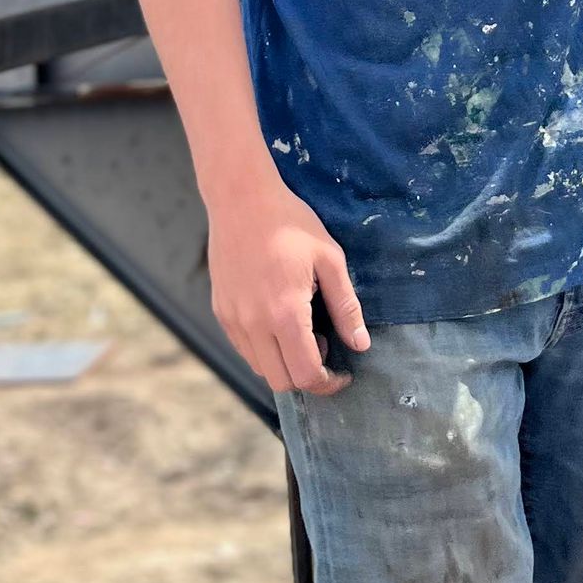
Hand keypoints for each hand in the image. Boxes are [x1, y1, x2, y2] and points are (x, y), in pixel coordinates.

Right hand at [204, 167, 370, 395]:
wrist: (242, 198)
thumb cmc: (291, 223)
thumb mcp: (330, 259)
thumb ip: (346, 306)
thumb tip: (361, 344)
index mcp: (285, 313)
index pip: (305, 375)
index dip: (327, 384)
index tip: (342, 374)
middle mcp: (254, 324)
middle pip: (281, 381)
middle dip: (306, 375)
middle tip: (322, 344)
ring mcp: (233, 319)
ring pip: (259, 368)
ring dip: (283, 363)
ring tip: (299, 329)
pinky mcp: (221, 311)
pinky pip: (243, 348)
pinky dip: (263, 349)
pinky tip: (276, 319)